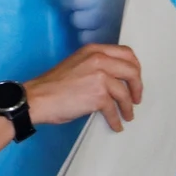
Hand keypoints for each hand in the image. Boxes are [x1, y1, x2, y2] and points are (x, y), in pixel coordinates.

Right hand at [25, 44, 142, 131]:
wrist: (37, 98)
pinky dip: (116, 119)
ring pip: (125, 92)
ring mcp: (100, 76)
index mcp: (94, 50)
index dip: (135, 67)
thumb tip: (114, 80)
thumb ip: (96, 66)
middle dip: (137, 86)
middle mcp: (99, 59)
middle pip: (131, 70)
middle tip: (136, 98)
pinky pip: (114, 109)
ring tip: (128, 115)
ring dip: (128, 106)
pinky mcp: (98, 95)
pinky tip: (116, 125)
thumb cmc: (53, 85)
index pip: (126, 53)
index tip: (135, 80)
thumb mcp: (77, 64)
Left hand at [40, 0, 127, 45]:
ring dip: (79, 19)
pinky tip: (98, 29)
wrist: (154, 13)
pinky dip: (87, 34)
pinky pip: (83, 36)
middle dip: (68, 2)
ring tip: (93, 17)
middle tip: (77, 3)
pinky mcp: (105, 37)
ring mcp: (101, 18)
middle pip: (67, 1)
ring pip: (74, 20)